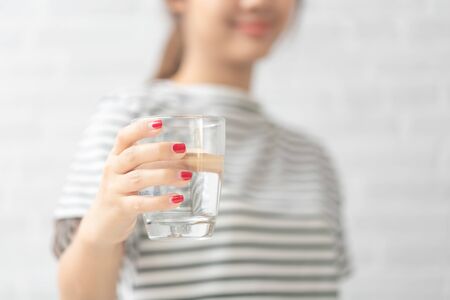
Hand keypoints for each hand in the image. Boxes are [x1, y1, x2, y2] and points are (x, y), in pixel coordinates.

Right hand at [76, 117, 191, 246]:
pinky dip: (160, 201)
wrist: (102, 223)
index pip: (124, 136)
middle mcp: (113, 169)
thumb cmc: (126, 192)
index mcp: (117, 156)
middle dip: (159, 150)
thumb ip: (156, 163)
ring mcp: (115, 189)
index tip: (161, 123)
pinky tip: (177, 199)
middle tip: (182, 149)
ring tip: (187, 176)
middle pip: (134, 155)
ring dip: (165, 175)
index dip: (141, 128)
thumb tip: (193, 157)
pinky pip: (141, 203)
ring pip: (139, 178)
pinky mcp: (120, 209)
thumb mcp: (133, 172)